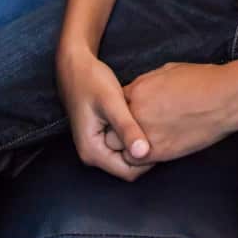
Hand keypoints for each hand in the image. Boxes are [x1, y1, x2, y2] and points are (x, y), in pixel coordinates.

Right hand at [57, 45, 150, 180]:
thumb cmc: (92, 80)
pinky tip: (143, 118)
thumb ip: (127, 128)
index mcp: (92, 152)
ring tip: (154, 123)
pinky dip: (134, 134)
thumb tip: (144, 154)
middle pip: (127, 165)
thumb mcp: (111, 102)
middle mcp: (92, 154)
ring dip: (139, 142)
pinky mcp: (101, 134)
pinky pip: (122, 143)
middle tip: (161, 130)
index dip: (148, 160)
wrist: (75, 64)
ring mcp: (96, 145)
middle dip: (145, 151)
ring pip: (126, 154)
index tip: (162, 138)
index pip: (128, 172)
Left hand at [121, 62, 237, 163]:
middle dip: (119, 129)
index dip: (121, 110)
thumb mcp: (168, 71)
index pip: (115, 105)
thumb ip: (147, 84)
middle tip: (130, 131)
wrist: (223, 98)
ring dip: (127, 146)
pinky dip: (141, 158)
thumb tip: (140, 91)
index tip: (129, 114)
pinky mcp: (160, 152)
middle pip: (112, 128)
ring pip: (121, 148)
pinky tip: (152, 151)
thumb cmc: (200, 80)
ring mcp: (147, 133)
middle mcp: (137, 112)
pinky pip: (138, 161)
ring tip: (139, 143)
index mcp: (138, 90)